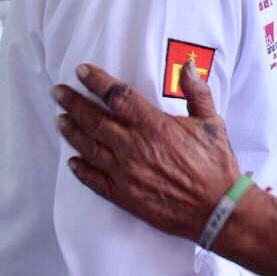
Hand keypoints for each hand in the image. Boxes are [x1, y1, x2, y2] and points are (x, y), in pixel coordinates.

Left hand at [54, 62, 238, 240]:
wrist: (218, 209)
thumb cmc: (216, 165)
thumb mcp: (211, 122)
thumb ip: (196, 92)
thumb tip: (188, 66)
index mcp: (154, 126)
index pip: (117, 96)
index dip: (96, 82)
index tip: (81, 71)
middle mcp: (134, 147)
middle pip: (94, 120)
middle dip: (73, 103)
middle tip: (58, 92)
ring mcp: (125, 173)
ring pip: (89, 147)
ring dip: (71, 132)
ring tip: (60, 120)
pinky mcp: (124, 196)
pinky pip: (94, 180)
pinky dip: (80, 170)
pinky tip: (72, 162)